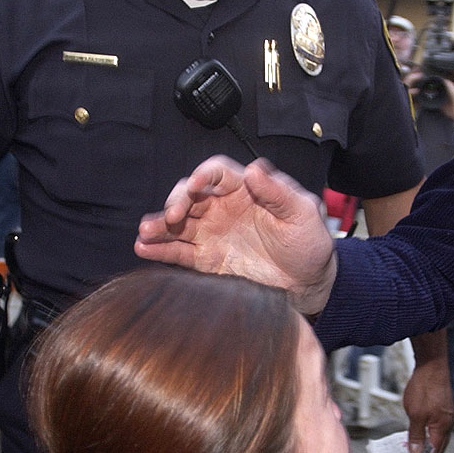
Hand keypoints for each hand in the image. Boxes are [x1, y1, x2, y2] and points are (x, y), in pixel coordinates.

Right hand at [135, 156, 337, 315]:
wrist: (308, 283)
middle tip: (173, 216)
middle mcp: (223, 208)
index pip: (217, 173)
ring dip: (159, 225)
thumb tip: (254, 170)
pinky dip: (160, 250)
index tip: (196, 186)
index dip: (203, 175)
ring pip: (178, 223)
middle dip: (176, 201)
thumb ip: (279, 193)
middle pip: (190, 195)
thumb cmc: (309, 242)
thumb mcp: (303, 213)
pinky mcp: (207, 260)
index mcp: (246, 190)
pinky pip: (179, 252)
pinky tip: (144, 249)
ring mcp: (212, 233)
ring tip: (144, 233)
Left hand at [401, 356, 453, 452]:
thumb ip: (415, 435)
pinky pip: (436, 427)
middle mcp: (447, 424)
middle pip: (439, 448)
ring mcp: (446, 415)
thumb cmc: (425, 387)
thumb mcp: (415, 414)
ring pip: (438, 437)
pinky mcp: (442, 408)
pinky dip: (428, 435)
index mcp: (442, 428)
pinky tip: (420, 435)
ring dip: (428, 447)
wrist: (432, 366)